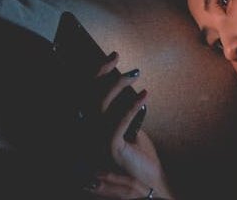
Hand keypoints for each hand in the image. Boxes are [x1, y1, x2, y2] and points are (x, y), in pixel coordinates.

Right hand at [90, 52, 174, 198]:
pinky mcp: (110, 149)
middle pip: (88, 96)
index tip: (113, 56)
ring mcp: (96, 142)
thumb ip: (122, 108)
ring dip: (118, 85)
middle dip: (105, 74)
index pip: (86, 95)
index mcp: (91, 127)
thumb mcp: (130, 125)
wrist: (150, 180)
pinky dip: (131, 106)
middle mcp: (88, 133)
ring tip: (136, 74)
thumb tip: (123, 80)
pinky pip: (117, 122)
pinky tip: (144, 96)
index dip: (97, 74)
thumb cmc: (140, 153)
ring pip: (100, 105)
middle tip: (122, 60)